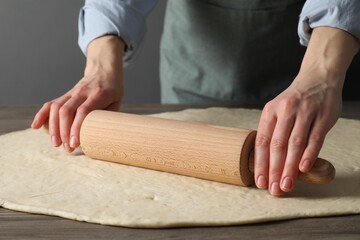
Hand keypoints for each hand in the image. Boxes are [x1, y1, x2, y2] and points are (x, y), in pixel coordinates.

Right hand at [32, 36, 124, 152]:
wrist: (104, 70)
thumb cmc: (113, 89)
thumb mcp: (117, 101)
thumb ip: (109, 116)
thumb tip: (103, 136)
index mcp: (98, 94)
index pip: (83, 111)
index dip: (77, 128)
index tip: (74, 143)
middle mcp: (82, 92)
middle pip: (67, 111)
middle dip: (64, 131)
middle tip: (67, 148)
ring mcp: (72, 92)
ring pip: (57, 108)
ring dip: (53, 127)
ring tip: (56, 143)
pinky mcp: (65, 95)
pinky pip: (50, 103)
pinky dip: (41, 114)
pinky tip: (36, 126)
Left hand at [254, 27, 358, 195]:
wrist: (318, 78)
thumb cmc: (295, 100)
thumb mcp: (277, 111)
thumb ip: (272, 132)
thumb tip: (266, 162)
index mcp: (270, 112)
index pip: (262, 142)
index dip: (260, 163)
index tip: (260, 181)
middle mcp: (285, 111)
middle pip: (277, 145)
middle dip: (274, 170)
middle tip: (273, 189)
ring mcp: (305, 113)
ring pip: (295, 144)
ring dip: (289, 167)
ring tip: (286, 184)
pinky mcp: (323, 116)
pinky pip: (314, 138)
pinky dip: (309, 154)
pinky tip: (303, 168)